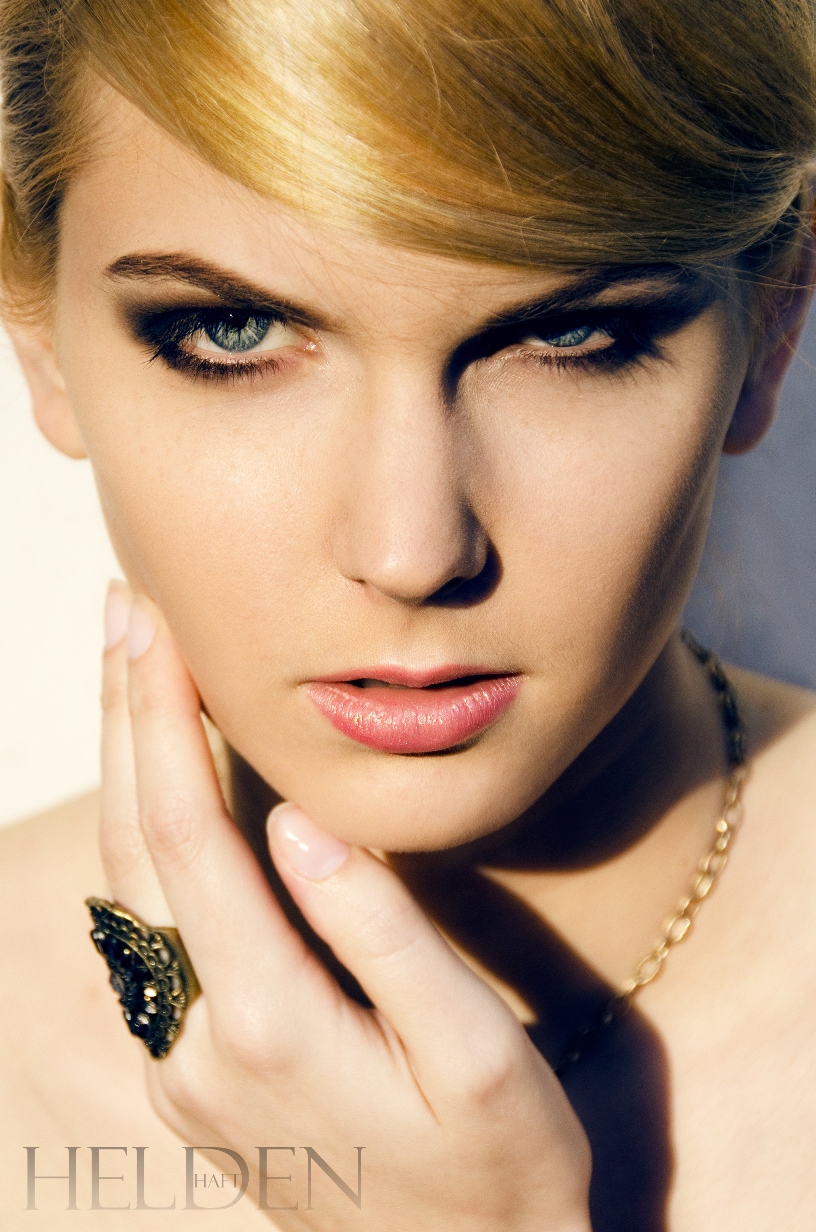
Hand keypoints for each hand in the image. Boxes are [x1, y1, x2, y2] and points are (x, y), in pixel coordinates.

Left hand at [99, 583, 591, 1230]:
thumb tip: (300, 820)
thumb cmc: (496, 1168)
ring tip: (129, 674)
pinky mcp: (192, 1074)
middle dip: (124, 721)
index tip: (157, 627)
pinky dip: (147, 837)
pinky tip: (161, 785)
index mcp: (270, 1024)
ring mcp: (183, 1065)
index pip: (193, 838)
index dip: (166, 722)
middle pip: (136, 851)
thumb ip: (386, 936)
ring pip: (128, 890)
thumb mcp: (475, 1055)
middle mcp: (198, 1044)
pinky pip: (151, 931)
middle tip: (123, 612)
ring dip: (125, 772)